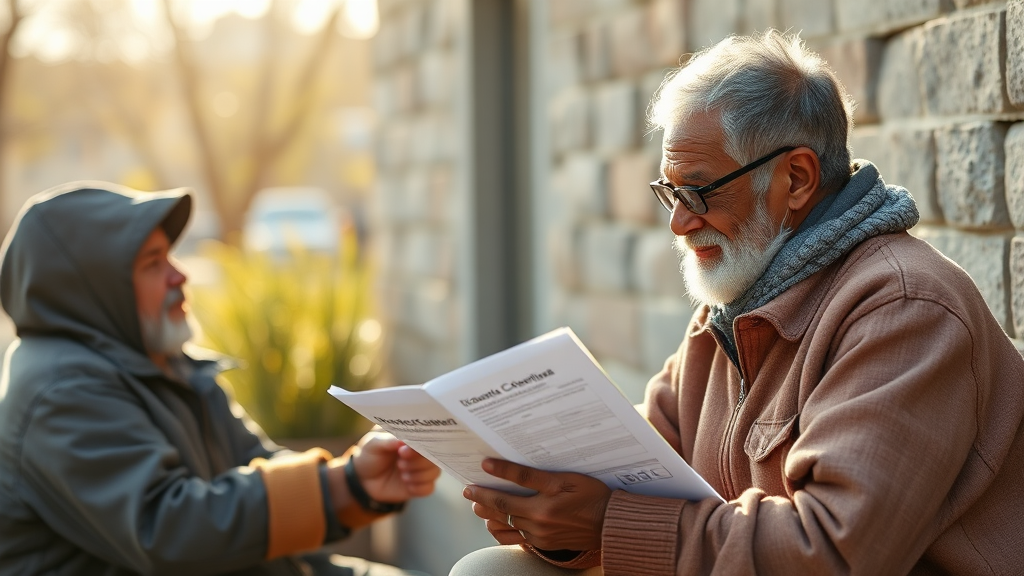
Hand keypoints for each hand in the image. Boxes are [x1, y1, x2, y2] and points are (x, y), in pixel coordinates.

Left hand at [351, 431, 440, 503]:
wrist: (363, 479)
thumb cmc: (370, 455)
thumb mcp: (373, 444)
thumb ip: (388, 440)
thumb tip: (403, 441)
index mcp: (412, 437)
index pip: (427, 437)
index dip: (419, 445)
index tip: (402, 451)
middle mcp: (421, 452)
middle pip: (435, 456)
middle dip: (418, 462)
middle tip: (400, 464)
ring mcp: (421, 468)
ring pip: (435, 472)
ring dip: (418, 475)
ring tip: (402, 474)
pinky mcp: (420, 485)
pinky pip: (429, 488)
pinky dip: (418, 488)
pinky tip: (407, 485)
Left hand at [463, 458, 610, 550]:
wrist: (610, 524)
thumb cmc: (591, 496)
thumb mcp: (562, 480)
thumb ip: (528, 475)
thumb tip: (495, 466)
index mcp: (540, 509)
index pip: (502, 499)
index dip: (484, 489)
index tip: (470, 482)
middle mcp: (537, 526)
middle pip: (501, 513)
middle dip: (482, 502)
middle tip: (470, 492)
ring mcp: (540, 538)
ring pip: (506, 528)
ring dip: (491, 517)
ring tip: (481, 506)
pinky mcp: (544, 545)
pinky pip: (516, 540)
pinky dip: (504, 532)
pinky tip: (499, 524)